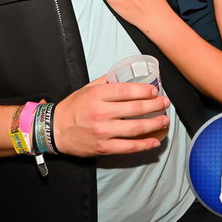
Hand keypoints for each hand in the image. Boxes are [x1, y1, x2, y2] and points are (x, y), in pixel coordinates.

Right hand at [54, 75, 169, 156]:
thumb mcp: (88, 88)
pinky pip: (128, 147)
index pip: (127, 91)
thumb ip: (106, 81)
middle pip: (135, 108)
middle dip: (154, 105)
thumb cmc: (73, 107)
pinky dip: (143, 145)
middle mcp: (101, 113)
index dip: (144, 91)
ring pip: (135, 128)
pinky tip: (154, 141)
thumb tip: (124, 74)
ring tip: (164, 120)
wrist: (56, 130)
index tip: (155, 91)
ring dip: (153, 124)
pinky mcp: (104, 147)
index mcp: (98, 95)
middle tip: (165, 103)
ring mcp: (103, 132)